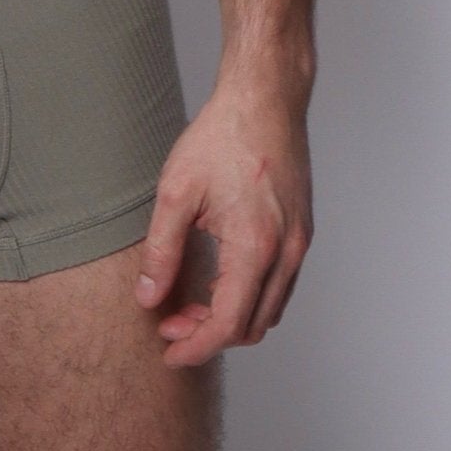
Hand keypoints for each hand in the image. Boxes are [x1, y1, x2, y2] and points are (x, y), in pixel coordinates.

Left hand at [134, 75, 312, 364]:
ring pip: (270, 310)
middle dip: (210, 335)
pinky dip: (251, 296)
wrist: (265, 99)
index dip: (196, 346)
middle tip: (171, 324)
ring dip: (232, 318)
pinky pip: (280, 285)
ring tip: (190, 303)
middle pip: (252, 325)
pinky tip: (219, 279)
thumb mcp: (176, 191)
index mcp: (255, 245)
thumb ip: (161, 250)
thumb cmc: (221, 136)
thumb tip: (148, 298)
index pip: (229, 323)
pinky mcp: (302, 232)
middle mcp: (287, 252)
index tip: (169, 352)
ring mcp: (300, 244)